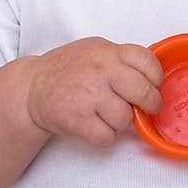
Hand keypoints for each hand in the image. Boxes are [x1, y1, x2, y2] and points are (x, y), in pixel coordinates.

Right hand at [25, 37, 161, 148]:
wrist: (32, 87)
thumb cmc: (68, 70)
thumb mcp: (95, 50)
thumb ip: (122, 59)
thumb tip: (154, 77)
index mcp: (107, 52)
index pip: (148, 62)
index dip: (156, 78)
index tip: (153, 85)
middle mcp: (99, 71)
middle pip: (144, 93)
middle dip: (150, 104)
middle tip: (145, 107)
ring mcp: (88, 95)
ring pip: (126, 119)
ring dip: (120, 122)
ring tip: (106, 114)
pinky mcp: (77, 120)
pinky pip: (108, 137)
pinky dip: (104, 137)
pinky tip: (95, 126)